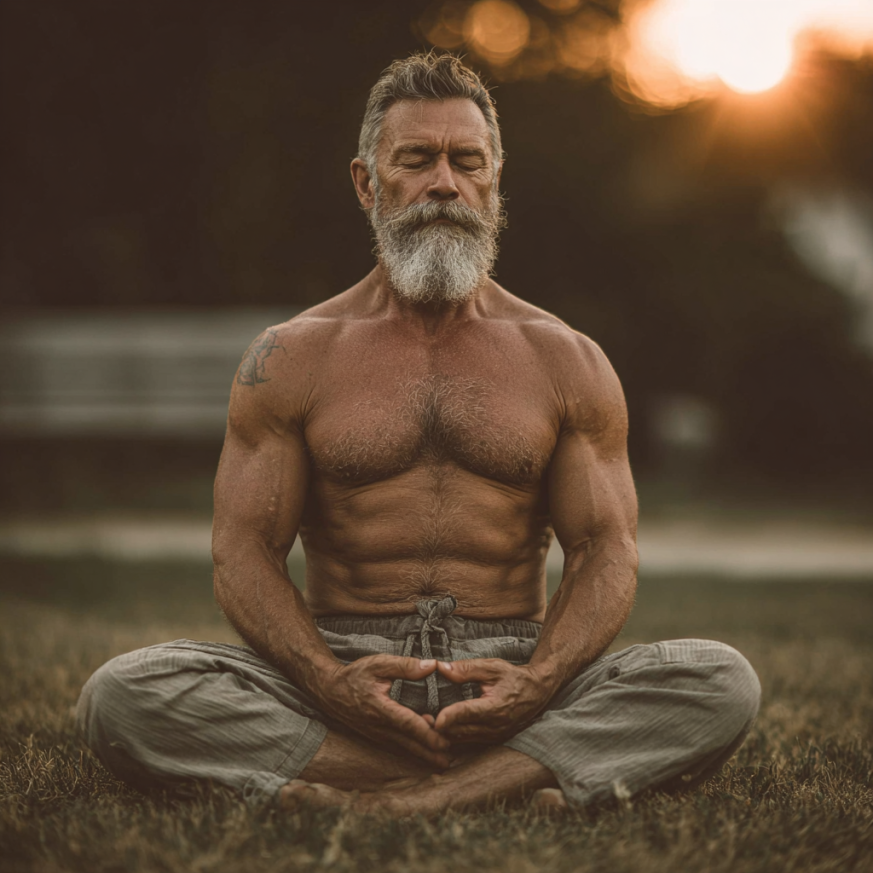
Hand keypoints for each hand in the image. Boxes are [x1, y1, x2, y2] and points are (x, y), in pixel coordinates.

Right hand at [317, 655, 450, 767]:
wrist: (329, 690)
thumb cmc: (354, 675)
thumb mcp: (378, 664)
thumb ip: (405, 666)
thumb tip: (432, 666)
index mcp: (380, 708)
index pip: (407, 723)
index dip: (426, 733)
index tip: (444, 741)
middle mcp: (378, 726)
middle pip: (408, 743)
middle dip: (429, 752)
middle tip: (448, 761)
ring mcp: (376, 734)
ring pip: (403, 748)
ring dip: (422, 756)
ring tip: (443, 763)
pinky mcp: (375, 737)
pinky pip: (396, 747)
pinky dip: (411, 751)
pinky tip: (424, 754)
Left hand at [433, 659, 551, 743]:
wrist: (537, 692)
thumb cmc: (514, 677)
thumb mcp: (492, 667)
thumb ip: (466, 669)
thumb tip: (442, 668)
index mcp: (496, 706)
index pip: (468, 713)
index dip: (449, 716)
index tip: (434, 718)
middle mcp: (495, 726)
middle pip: (460, 731)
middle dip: (440, 726)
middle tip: (421, 717)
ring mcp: (494, 736)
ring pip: (462, 740)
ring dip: (445, 733)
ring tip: (426, 721)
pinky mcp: (493, 740)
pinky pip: (468, 741)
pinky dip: (454, 735)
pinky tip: (442, 726)